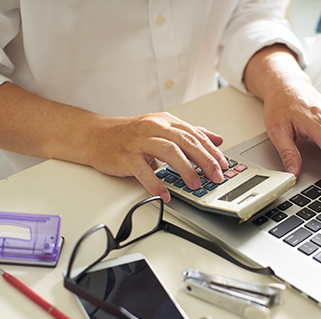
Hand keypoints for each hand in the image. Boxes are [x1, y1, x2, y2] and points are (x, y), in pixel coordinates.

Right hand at [86, 112, 227, 201]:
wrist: (96, 136)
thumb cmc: (130, 135)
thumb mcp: (163, 129)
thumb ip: (189, 134)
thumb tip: (217, 140)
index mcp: (166, 122)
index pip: (194, 135)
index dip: (211, 151)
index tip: (224, 165)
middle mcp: (154, 128)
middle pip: (185, 142)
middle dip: (204, 160)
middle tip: (216, 175)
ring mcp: (140, 142)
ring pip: (169, 151)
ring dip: (185, 169)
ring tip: (195, 184)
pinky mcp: (126, 156)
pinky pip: (144, 171)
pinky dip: (156, 184)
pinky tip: (165, 194)